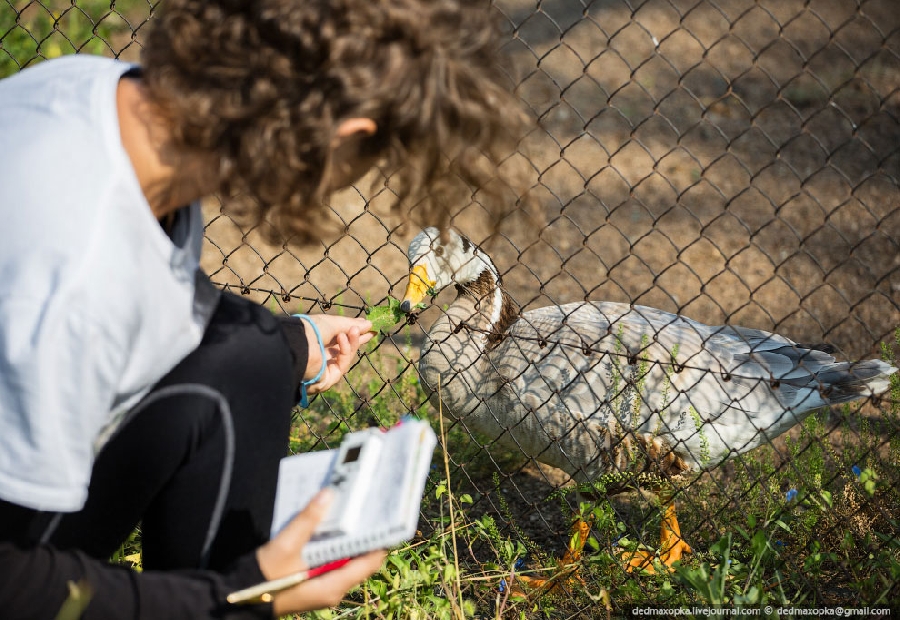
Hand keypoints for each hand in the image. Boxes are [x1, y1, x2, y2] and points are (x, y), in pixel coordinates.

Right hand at [256, 489, 386, 614]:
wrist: (238, 598)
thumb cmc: (263, 578)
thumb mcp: (286, 546)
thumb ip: (308, 520)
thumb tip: (328, 495)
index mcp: (333, 585)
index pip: (370, 561)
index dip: (379, 539)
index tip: (384, 516)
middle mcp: (333, 588)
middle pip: (359, 558)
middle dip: (362, 532)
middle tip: (365, 505)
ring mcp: (322, 586)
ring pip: (344, 558)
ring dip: (345, 536)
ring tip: (347, 508)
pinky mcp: (312, 581)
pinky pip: (329, 560)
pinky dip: (331, 543)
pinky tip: (325, 523)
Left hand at [302, 315, 373, 393]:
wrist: (297, 342)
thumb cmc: (310, 330)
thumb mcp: (333, 323)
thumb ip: (351, 325)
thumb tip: (369, 324)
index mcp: (317, 343)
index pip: (340, 341)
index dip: (354, 335)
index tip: (369, 328)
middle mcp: (320, 358)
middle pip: (344, 352)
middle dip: (357, 341)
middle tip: (372, 333)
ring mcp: (323, 370)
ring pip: (346, 358)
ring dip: (352, 343)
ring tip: (355, 330)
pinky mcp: (327, 380)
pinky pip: (342, 365)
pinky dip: (345, 351)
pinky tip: (342, 338)